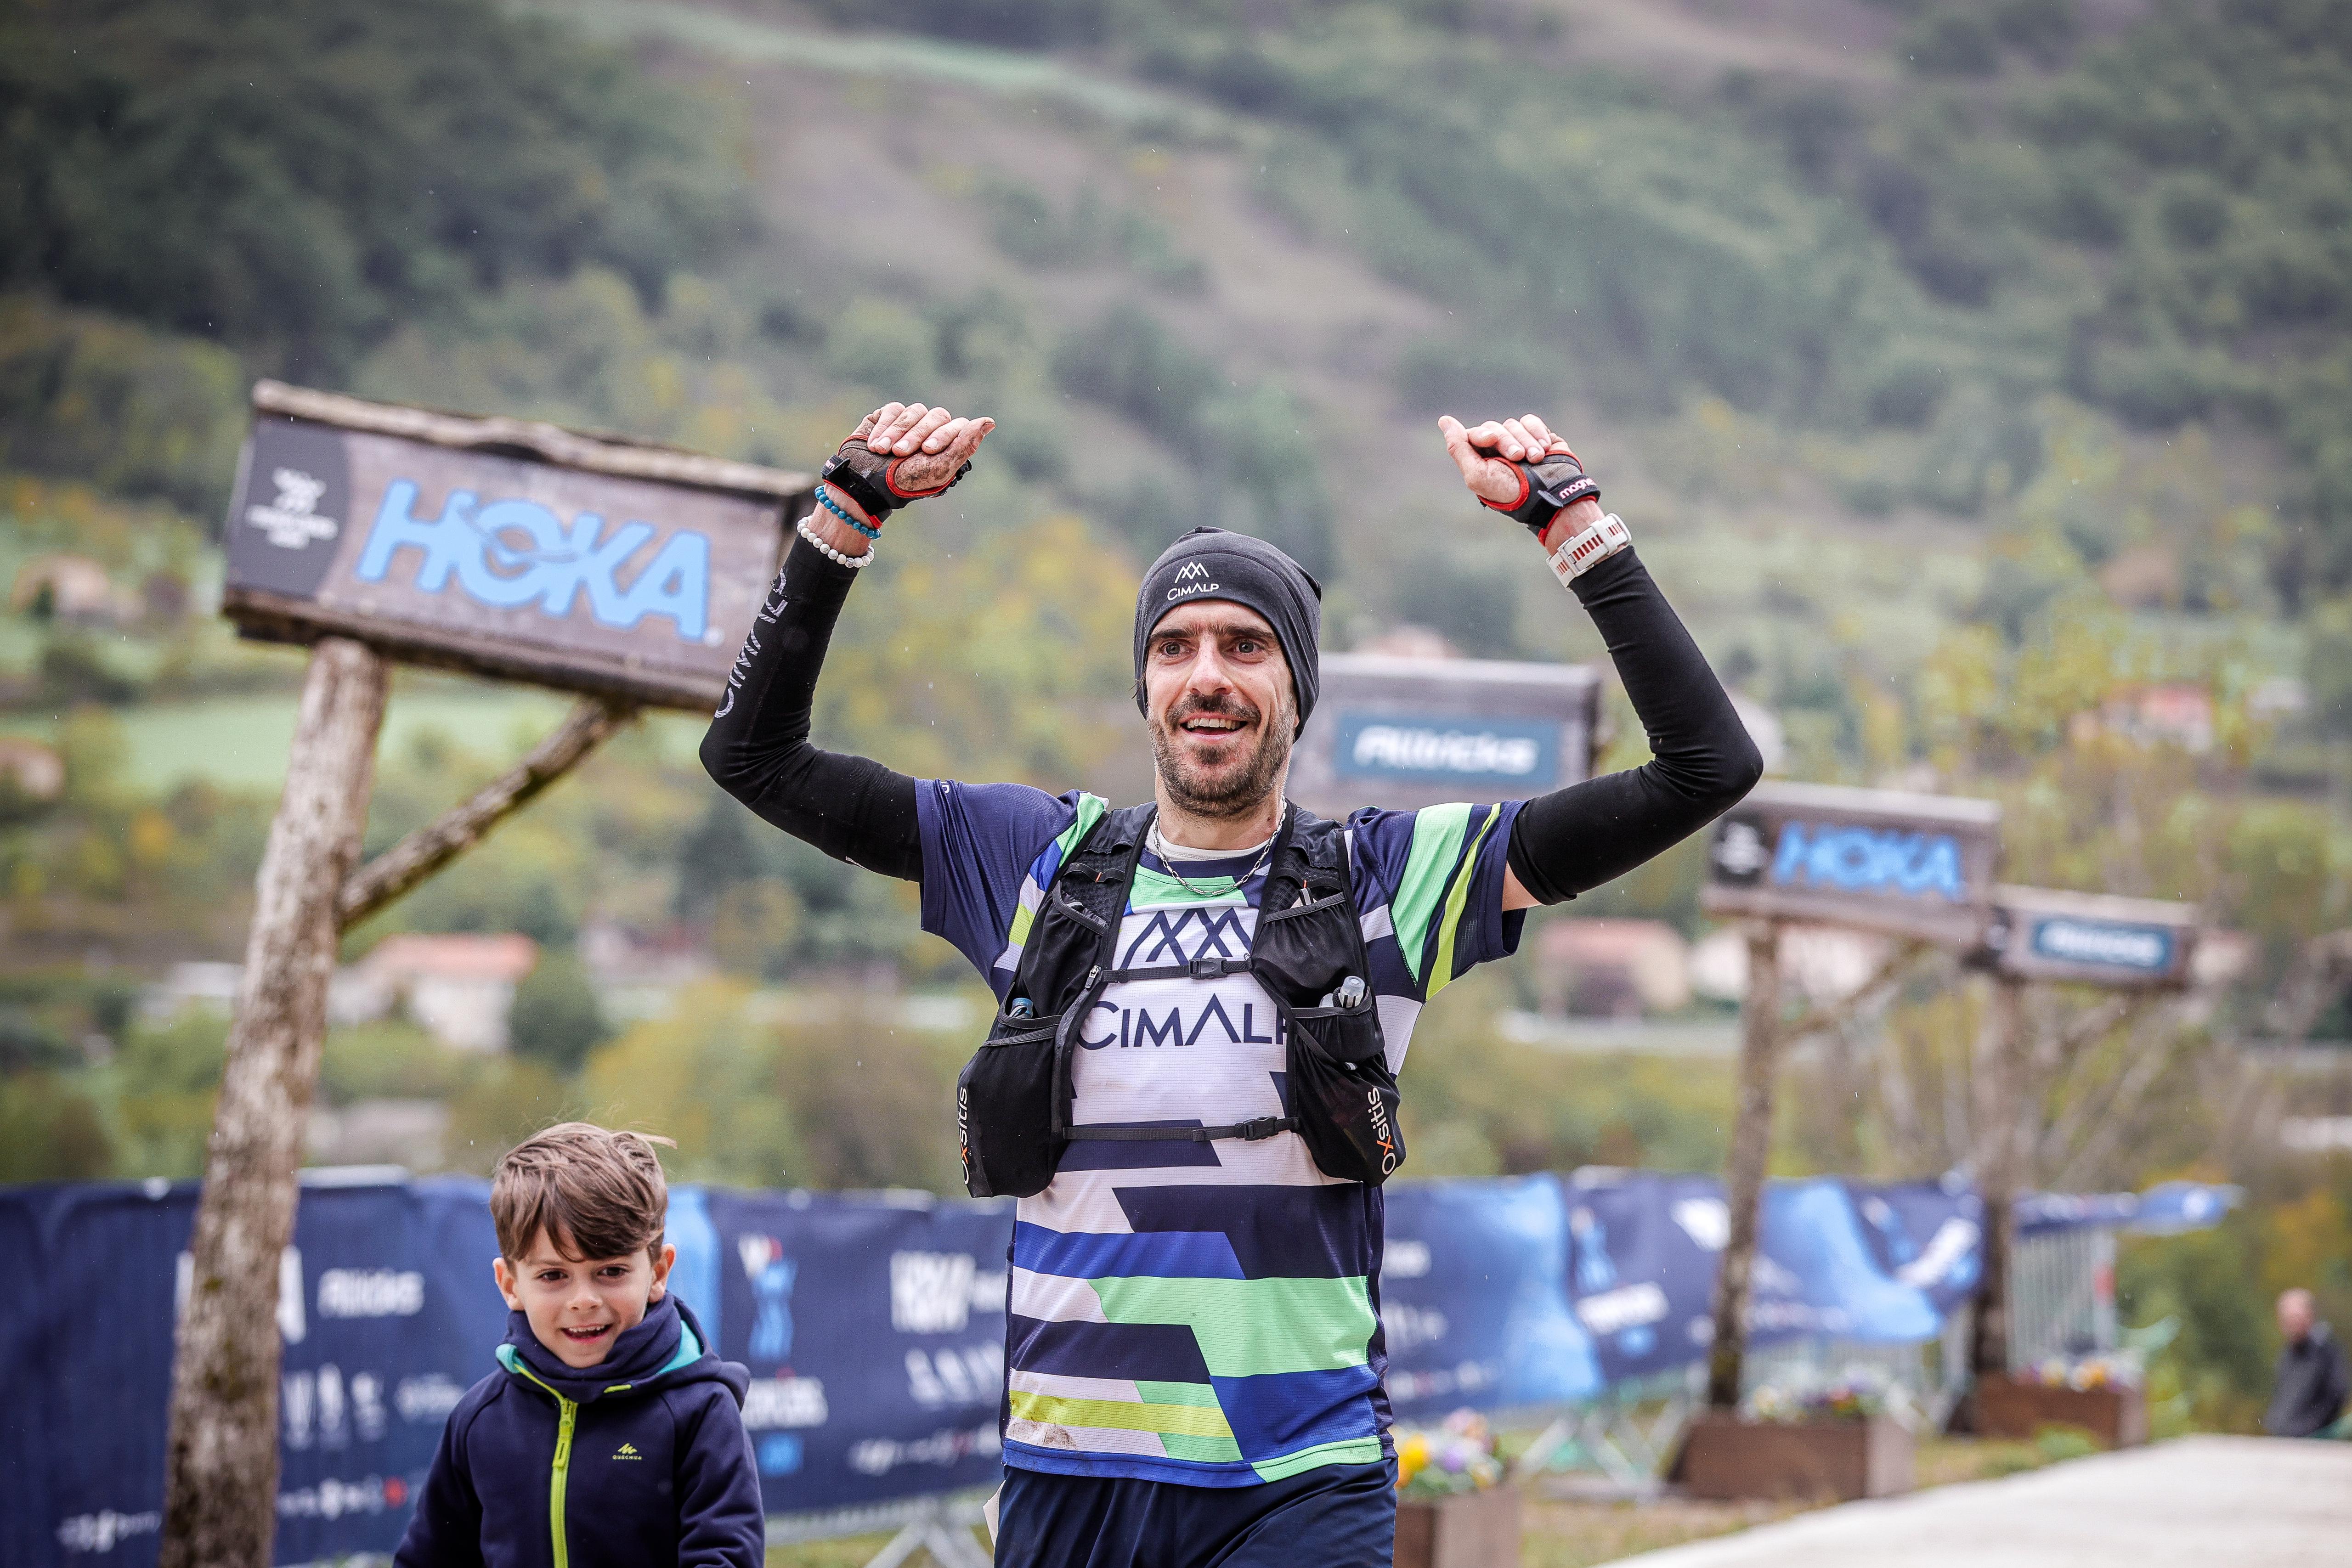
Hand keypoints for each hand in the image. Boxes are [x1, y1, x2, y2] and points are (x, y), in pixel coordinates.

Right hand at [846, 401, 994, 498]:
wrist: (865, 482)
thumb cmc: (906, 481)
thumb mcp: (939, 468)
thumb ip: (964, 445)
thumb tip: (990, 421)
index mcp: (949, 444)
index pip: (958, 426)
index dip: (943, 436)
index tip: (927, 451)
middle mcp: (932, 429)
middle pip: (936, 415)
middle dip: (916, 435)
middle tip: (900, 453)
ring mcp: (911, 420)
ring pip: (913, 412)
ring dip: (897, 433)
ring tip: (882, 452)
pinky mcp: (889, 415)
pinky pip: (893, 410)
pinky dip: (883, 427)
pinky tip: (874, 445)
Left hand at [1436, 413, 1573, 504]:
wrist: (1550, 494)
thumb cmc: (1511, 491)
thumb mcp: (1478, 475)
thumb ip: (1458, 448)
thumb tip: (1444, 420)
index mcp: (1479, 459)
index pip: (1474, 434)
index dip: (1481, 434)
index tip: (1491, 439)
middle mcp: (1496, 449)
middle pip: (1494, 428)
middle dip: (1507, 442)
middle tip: (1518, 457)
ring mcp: (1517, 441)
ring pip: (1513, 425)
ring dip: (1525, 441)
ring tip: (1536, 458)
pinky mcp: (1536, 436)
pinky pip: (1530, 422)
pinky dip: (1537, 432)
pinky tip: (1545, 448)